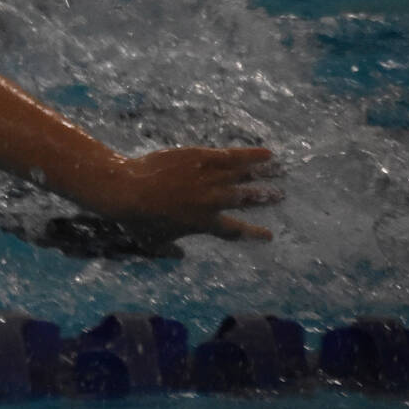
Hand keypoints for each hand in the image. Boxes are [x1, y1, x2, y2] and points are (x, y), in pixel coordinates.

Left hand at [85, 147, 280, 241]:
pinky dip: (251, 155)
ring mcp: (209, 179)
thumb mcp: (151, 243)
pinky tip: (267, 153)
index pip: (236, 231)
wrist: (128, 190)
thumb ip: (168, 251)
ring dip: (264, 174)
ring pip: (243, 176)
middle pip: (245, 199)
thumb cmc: (137, 220)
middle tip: (280, 196)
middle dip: (265, 197)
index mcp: (205, 224)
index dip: (254, 233)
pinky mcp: (202, 158)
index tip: (269, 235)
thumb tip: (179, 256)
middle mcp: (214, 202)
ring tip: (280, 171)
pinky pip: (232, 156)